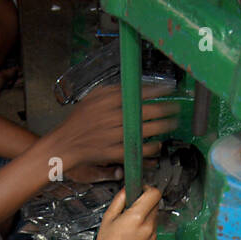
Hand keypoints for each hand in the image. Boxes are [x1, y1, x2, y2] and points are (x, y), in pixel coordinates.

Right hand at [45, 84, 178, 171]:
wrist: (65, 144)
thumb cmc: (79, 120)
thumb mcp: (92, 98)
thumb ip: (112, 91)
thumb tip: (133, 85)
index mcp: (107, 100)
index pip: (138, 92)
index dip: (158, 91)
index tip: (169, 90)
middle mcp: (112, 117)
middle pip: (146, 111)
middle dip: (165, 109)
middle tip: (175, 108)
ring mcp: (114, 135)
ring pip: (145, 130)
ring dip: (162, 127)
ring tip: (172, 124)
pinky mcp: (114, 152)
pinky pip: (137, 149)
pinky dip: (150, 148)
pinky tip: (158, 145)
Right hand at [89, 186, 161, 239]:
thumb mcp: (108, 218)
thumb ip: (120, 200)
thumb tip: (127, 189)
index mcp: (136, 217)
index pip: (154, 194)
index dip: (148, 189)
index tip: (141, 190)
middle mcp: (148, 226)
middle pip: (155, 204)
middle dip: (145, 203)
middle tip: (132, 209)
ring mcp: (153, 236)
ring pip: (154, 217)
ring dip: (146, 216)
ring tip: (130, 226)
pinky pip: (153, 229)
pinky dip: (146, 229)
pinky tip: (134, 236)